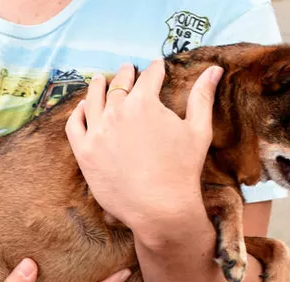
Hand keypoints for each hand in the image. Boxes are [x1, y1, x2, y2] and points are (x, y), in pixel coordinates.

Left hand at [65, 61, 222, 236]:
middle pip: (119, 85)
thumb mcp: (198, 130)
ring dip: (98, 86)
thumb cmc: (183, 170)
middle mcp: (116, 113)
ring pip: (93, 99)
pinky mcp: (84, 152)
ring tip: (100, 79)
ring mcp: (97, 132)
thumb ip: (203, 96)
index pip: (149, 77)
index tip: (157, 66)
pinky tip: (83, 107)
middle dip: (126, 74)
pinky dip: (78, 112)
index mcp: (144, 103)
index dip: (155, 69)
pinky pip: (75, 125)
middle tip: (129, 69)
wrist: (159, 208)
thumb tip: (214, 69)